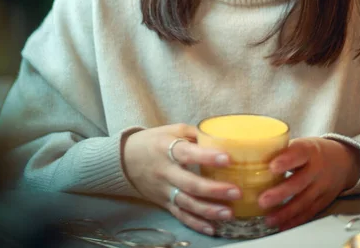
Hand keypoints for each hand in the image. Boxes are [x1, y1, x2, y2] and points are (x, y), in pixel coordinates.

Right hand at [122, 124, 240, 234]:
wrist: (124, 159)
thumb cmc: (153, 141)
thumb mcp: (171, 130)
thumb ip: (194, 134)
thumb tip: (220, 137)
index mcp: (166, 149)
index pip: (188, 154)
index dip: (207, 157)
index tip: (227, 159)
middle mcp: (165, 172)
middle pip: (189, 184)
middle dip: (214, 190)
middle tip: (236, 192)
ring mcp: (164, 190)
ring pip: (186, 204)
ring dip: (208, 210)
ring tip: (229, 213)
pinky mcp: (163, 203)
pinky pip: (180, 216)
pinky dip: (195, 224)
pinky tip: (212, 229)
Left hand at [258, 137, 359, 230]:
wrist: (343, 161)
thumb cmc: (314, 151)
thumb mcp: (302, 144)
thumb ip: (282, 150)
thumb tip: (253, 155)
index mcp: (309, 150)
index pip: (299, 153)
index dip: (286, 160)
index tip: (271, 167)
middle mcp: (317, 169)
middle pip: (299, 182)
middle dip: (280, 193)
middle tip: (263, 200)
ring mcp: (321, 186)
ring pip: (304, 201)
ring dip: (285, 212)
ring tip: (269, 218)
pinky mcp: (323, 201)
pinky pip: (309, 212)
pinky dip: (295, 220)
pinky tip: (282, 225)